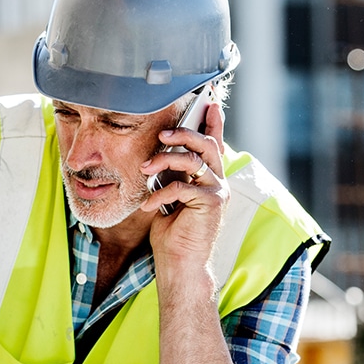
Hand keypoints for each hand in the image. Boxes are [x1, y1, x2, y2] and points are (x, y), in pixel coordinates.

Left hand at [140, 102, 229, 270]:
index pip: (213, 143)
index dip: (213, 121)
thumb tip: (158, 152)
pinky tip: (148, 205)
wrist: (178, 262)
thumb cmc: (171, 232)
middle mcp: (218, 181)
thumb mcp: (169, 195)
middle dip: (183, 133)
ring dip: (165, 159)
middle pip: (205, 144)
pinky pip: (183, 186)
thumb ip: (171, 174)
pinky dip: (161, 194)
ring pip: (194, 160)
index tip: (209, 101)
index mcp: (208, 177)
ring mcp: (218, 191)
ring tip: (145, 167)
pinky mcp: (213, 203)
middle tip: (162, 133)